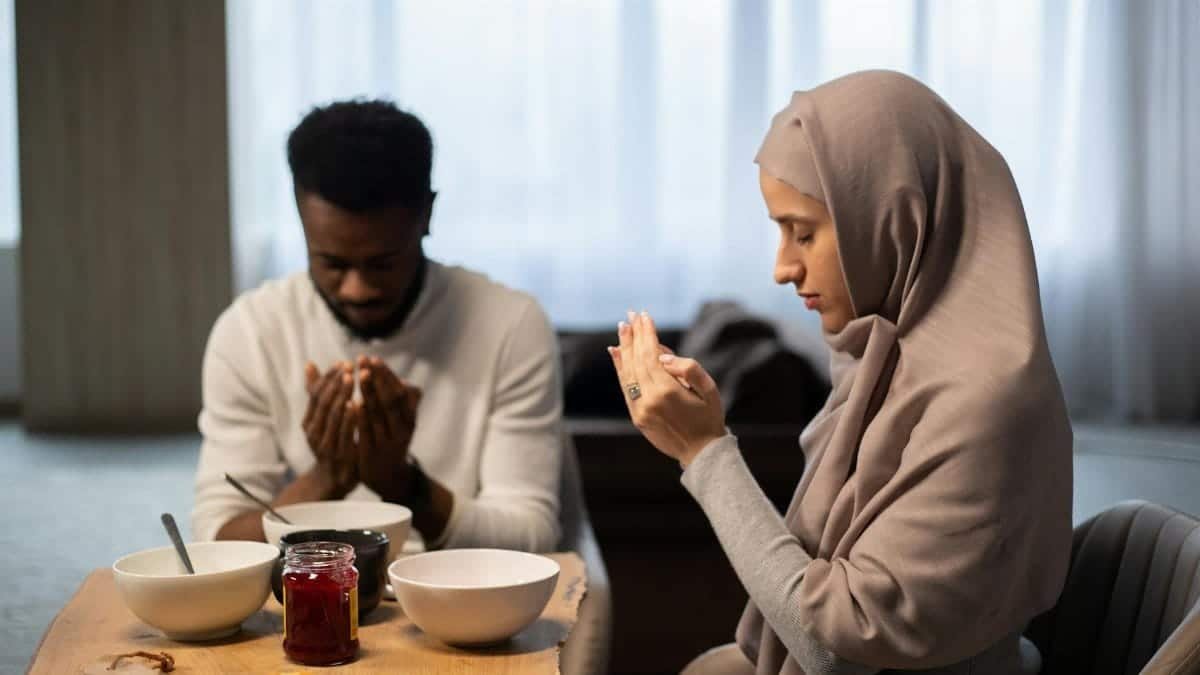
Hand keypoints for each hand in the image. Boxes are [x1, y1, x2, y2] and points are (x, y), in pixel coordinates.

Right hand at [302, 361, 358, 493]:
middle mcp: (313, 433)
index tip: (342, 363)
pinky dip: (350, 418)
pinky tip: (358, 403)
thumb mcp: (322, 420)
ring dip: (342, 396)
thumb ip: (317, 394)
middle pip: (324, 403)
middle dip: (336, 383)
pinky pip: (344, 433)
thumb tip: (310, 364)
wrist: (332, 480)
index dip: (328, 378)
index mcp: (309, 422)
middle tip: (349, 367)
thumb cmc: (331, 443)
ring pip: (332, 416)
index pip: (316, 395)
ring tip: (352, 379)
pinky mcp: (339, 456)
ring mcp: (325, 445)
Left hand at [355, 356, 421, 501]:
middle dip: (377, 378)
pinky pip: (366, 432)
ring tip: (359, 374)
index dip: (386, 375)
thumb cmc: (393, 443)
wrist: (389, 479)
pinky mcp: (373, 453)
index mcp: (410, 420)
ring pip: (378, 413)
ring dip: (369, 392)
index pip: (399, 392)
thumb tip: (408, 384)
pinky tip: (352, 401)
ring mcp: (387, 442)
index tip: (374, 359)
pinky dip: (360, 416)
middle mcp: (401, 430)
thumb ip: (406, 406)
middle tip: (364, 359)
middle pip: (390, 399)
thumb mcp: (404, 425)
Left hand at [609, 311, 725, 465]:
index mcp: (667, 392)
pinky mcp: (636, 417)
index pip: (650, 354)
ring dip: (624, 348)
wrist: (701, 453)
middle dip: (634, 336)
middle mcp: (649, 400)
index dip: (647, 333)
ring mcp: (640, 410)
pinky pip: (625, 387)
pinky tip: (617, 353)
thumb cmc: (709, 417)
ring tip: (623, 328)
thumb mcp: (709, 389)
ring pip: (627, 373)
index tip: (645, 316)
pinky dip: (620, 368)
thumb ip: (689, 368)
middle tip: (630, 315)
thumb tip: (663, 356)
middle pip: (636, 360)